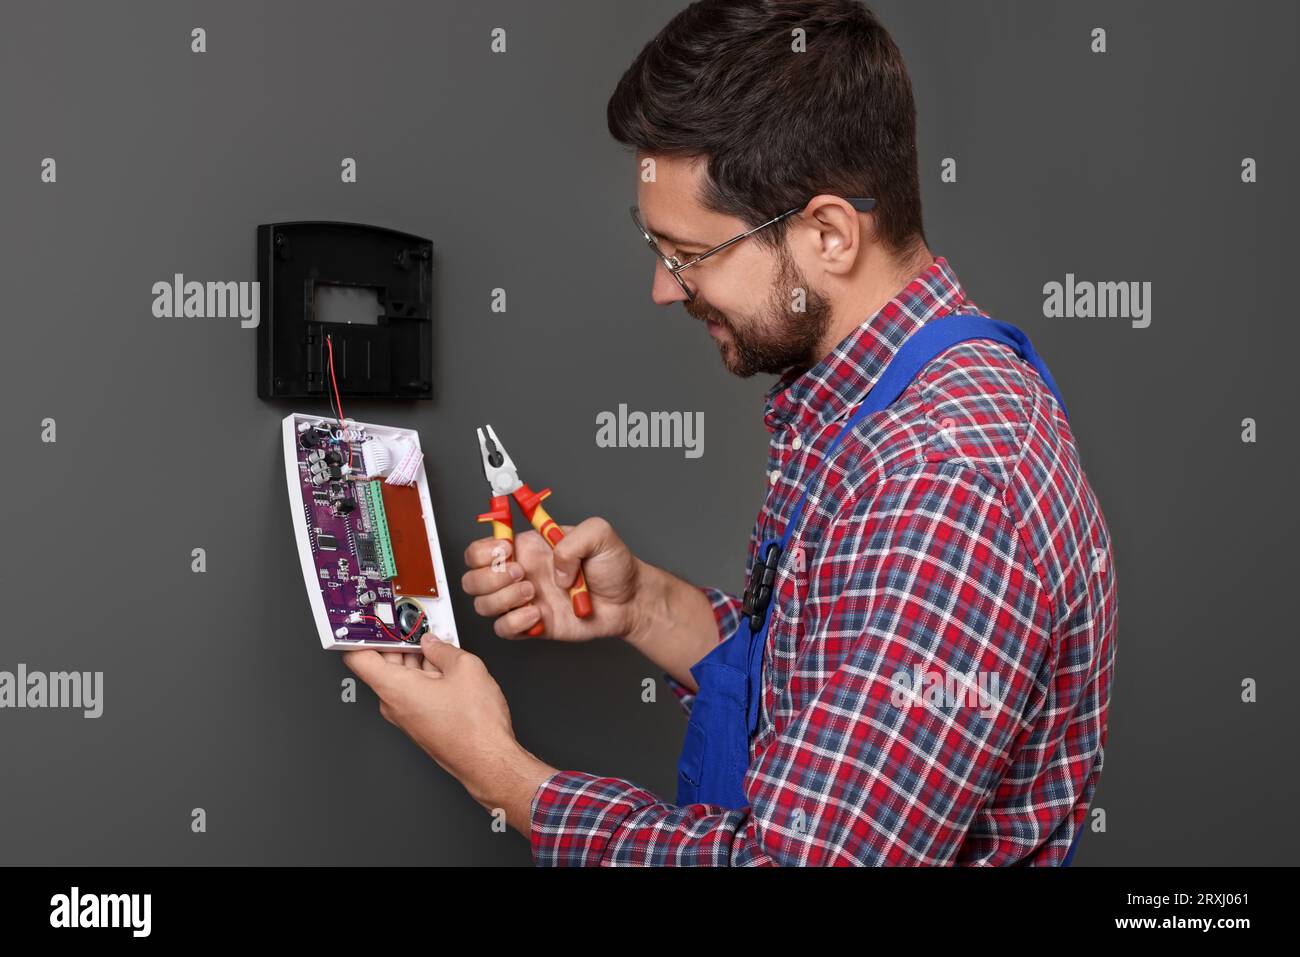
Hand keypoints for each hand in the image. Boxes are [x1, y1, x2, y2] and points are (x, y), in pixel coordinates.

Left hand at [342, 635, 551, 815]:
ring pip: (400, 677)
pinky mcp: (419, 722)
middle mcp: (394, 704)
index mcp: (394, 687)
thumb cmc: (474, 726)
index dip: (360, 635)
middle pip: (381, 663)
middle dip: (397, 640)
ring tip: (435, 640)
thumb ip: (444, 648)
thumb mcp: (465, 668)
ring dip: (414, 656)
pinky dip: (424, 673)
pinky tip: (443, 663)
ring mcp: (406, 715)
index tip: (368, 621)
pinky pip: (413, 690)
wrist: (487, 760)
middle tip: (412, 622)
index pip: (357, 657)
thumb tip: (435, 643)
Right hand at [461, 517, 640, 640]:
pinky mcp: (531, 626)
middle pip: (472, 578)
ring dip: (503, 598)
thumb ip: (571, 540)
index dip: (483, 551)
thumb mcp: (598, 533)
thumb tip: (552, 567)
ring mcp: (523, 601)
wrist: (630, 600)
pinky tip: (538, 614)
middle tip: (522, 574)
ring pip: (482, 605)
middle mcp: (519, 574)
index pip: (481, 549)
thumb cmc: (614, 566)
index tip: (506, 551)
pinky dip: (515, 622)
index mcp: (526, 548)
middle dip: (490, 577)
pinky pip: (503, 629)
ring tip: (533, 593)